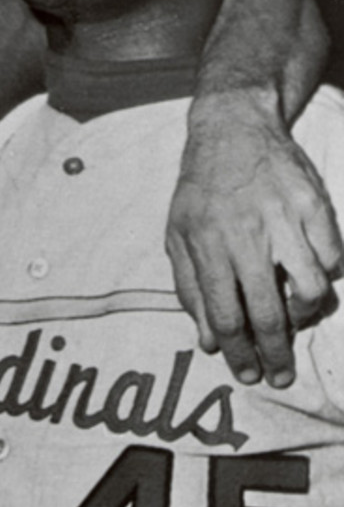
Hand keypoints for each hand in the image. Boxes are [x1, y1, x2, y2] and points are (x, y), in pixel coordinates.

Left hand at [166, 90, 342, 387]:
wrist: (233, 131)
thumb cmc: (201, 191)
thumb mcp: (178, 236)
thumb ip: (190, 289)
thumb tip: (209, 342)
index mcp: (207, 244)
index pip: (225, 315)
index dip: (238, 353)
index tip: (247, 375)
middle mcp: (246, 233)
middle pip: (270, 312)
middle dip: (276, 353)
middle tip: (281, 375)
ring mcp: (285, 219)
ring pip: (313, 289)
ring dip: (305, 315)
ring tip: (294, 318)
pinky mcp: (315, 205)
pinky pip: (334, 258)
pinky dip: (326, 276)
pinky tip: (309, 275)